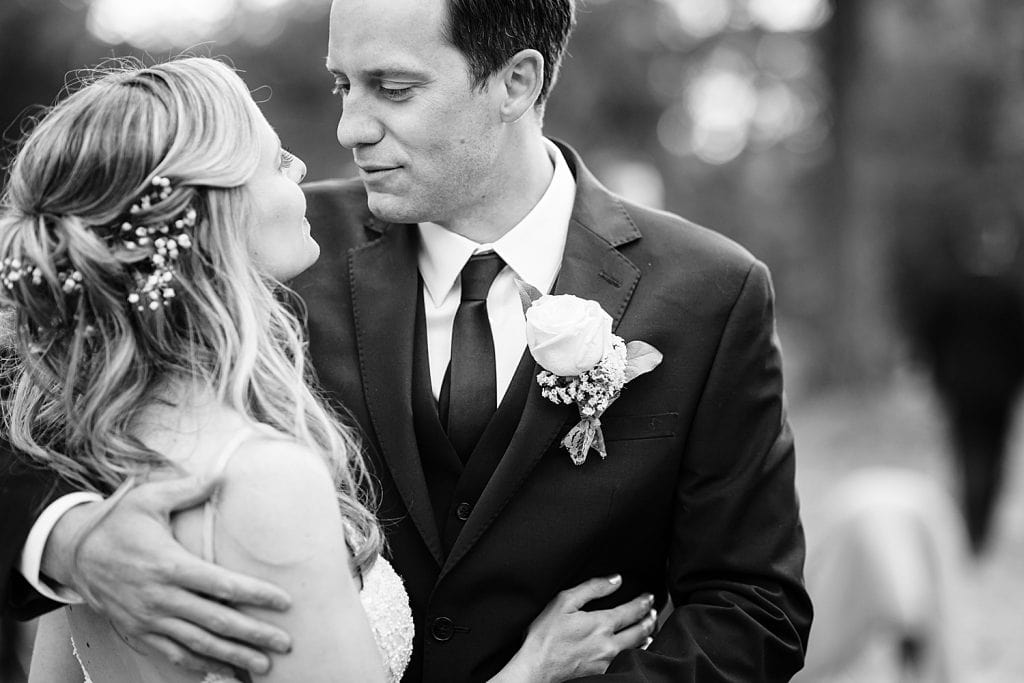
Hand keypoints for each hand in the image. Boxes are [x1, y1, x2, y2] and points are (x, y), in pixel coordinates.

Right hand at [42, 474, 293, 675]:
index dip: (255, 595)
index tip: (284, 602)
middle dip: (253, 633)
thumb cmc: (117, 523)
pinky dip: (201, 665)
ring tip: (264, 666)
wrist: (74, 554)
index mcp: (169, 565)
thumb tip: (222, 474)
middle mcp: (161, 598)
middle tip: (285, 643)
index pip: (222, 585)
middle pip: (216, 621)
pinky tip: (225, 671)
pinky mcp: (138, 632)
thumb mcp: (148, 498)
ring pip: (198, 644)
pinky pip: (173, 655)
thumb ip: (188, 489)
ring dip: (233, 656)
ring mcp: (149, 620)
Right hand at [495, 575, 656, 682]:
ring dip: (646, 637)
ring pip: (637, 648)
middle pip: (639, 631)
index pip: (631, 610)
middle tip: (653, 612)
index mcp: (601, 623)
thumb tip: (615, 579)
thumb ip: (592, 588)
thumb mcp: (564, 601)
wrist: (536, 668)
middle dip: (649, 619)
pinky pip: (626, 662)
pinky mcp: (601, 673)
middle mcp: (609, 643)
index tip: (649, 597)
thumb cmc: (545, 635)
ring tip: (650, 629)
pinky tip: (636, 650)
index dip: (643, 602)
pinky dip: (636, 653)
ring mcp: (607, 661)